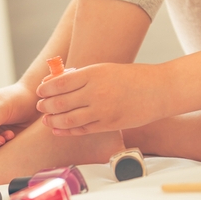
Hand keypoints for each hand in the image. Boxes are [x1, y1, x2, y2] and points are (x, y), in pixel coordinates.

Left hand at [36, 63, 167, 134]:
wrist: (160, 90)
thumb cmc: (131, 76)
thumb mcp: (104, 69)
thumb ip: (80, 76)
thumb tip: (54, 81)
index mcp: (93, 74)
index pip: (60, 83)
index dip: (45, 89)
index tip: (40, 91)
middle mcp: (96, 92)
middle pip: (60, 102)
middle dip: (46, 106)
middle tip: (40, 106)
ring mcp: (102, 110)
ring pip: (68, 119)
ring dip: (53, 120)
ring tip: (46, 119)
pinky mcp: (109, 125)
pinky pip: (82, 130)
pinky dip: (66, 130)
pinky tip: (58, 129)